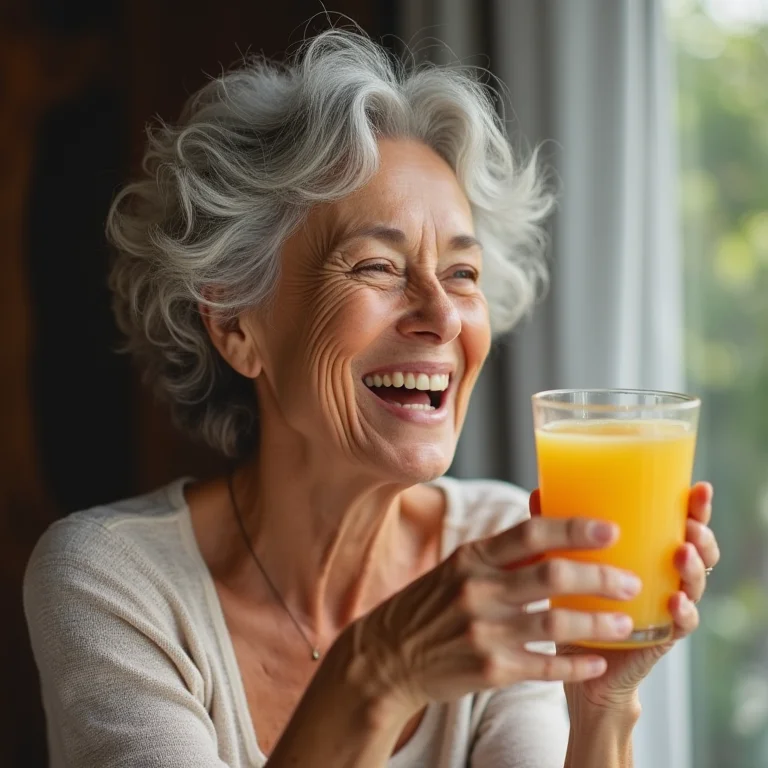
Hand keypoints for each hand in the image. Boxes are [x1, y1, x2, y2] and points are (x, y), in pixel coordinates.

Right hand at [350, 513, 643, 717]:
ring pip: (556, 626)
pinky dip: (575, 666)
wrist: (387, 656)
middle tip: (631, 580)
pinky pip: (545, 668)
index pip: (529, 533)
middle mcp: (478, 591)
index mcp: (472, 558)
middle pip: (552, 578)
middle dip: (600, 579)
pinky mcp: (489, 670)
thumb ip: (500, 554)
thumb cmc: (429, 605)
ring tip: (626, 623)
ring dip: (597, 624)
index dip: (572, 529)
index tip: (610, 529)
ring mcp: (483, 632)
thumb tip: (550, 529)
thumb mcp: (456, 568)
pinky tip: (596, 663)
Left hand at [551, 482, 719, 710]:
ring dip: (693, 568)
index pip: (681, 521)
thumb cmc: (575, 601)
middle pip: (698, 549)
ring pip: (695, 583)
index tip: (698, 487)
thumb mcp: (568, 560)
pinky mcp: (661, 636)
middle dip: (701, 533)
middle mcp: (665, 575)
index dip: (695, 506)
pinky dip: (682, 612)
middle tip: (691, 525)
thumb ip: (558, 528)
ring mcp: (667, 606)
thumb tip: (538, 491)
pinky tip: (674, 602)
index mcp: (650, 550)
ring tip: (682, 554)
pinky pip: (681, 624)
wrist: (576, 659)